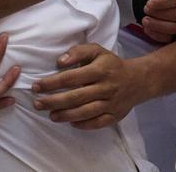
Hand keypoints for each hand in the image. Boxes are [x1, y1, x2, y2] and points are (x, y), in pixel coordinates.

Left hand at [31, 44, 148, 128]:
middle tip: (38, 104)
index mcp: (100, 70)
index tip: (37, 86)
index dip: (52, 82)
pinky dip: (83, 124)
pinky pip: (97, 123)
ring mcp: (111, 103)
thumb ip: (78, 52)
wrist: (139, 80)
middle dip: (54, 101)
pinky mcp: (115, 116)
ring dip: (65, 115)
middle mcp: (106, 87)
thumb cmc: (112, 65)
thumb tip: (59, 62)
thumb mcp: (97, 51)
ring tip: (51, 116)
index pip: (72, 77)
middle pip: (76, 97)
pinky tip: (71, 123)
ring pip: (85, 112)